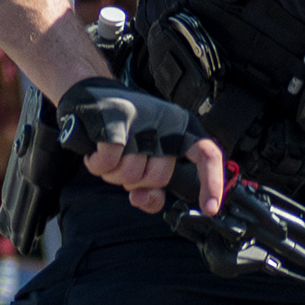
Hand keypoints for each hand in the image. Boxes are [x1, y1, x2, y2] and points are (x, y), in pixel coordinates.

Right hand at [58, 78, 222, 216]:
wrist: (92, 96)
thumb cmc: (124, 133)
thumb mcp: (144, 160)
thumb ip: (150, 190)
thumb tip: (142, 199)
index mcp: (182, 130)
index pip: (207, 155)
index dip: (212, 184)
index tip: (210, 209)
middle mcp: (168, 121)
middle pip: (158, 178)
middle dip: (136, 182)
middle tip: (125, 163)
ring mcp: (143, 118)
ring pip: (131, 175)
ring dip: (113, 174)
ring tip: (110, 154)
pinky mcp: (115, 118)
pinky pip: (108, 162)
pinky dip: (97, 165)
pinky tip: (94, 153)